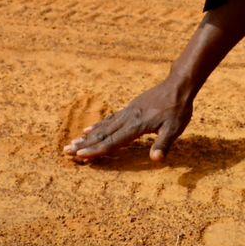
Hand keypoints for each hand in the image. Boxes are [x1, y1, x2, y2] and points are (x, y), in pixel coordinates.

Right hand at [63, 79, 192, 162]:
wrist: (178, 85)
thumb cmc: (177, 108)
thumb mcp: (175, 128)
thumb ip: (164, 144)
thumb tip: (156, 160)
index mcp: (136, 125)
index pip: (112, 141)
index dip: (96, 150)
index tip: (80, 156)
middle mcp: (128, 118)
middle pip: (102, 134)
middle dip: (84, 144)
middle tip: (66, 151)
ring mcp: (127, 112)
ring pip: (103, 126)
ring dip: (88, 136)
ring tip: (73, 142)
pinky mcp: (130, 109)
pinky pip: (109, 119)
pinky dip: (98, 126)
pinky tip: (90, 129)